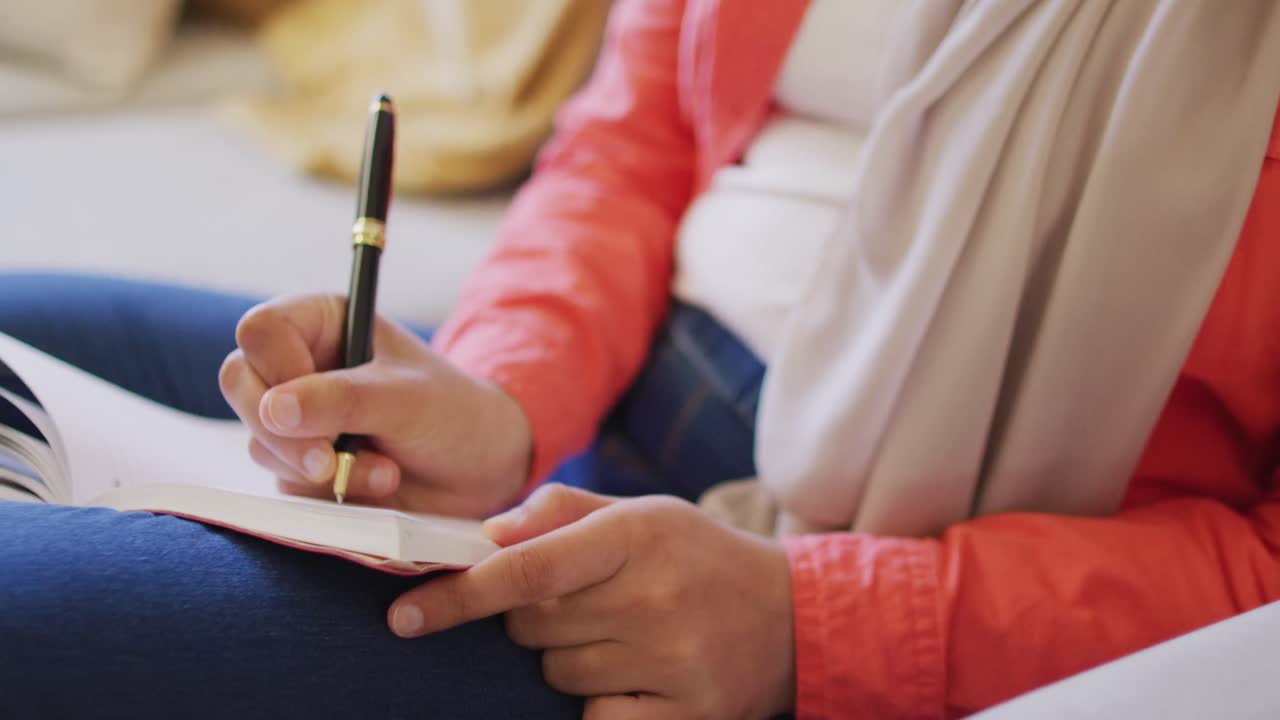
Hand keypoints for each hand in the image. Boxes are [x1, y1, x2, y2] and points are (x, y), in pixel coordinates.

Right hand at [218, 293, 531, 516]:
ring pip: (259, 441)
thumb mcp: (406, 399)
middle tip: (328, 461)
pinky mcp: (301, 464)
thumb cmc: (452, 414)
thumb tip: (271, 410)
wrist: (480, 470)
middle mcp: (300, 364)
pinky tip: (377, 486)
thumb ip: (342, 399)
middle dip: (283, 432)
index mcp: (324, 322)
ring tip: (385, 472)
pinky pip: (283, 482)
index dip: (278, 370)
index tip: (313, 405)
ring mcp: (296, 417)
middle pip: (241, 383)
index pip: (261, 332)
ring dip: (318, 468)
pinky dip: (327, 493)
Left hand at [388, 485, 795, 718]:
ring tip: (623, 637)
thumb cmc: (698, 557)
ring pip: (557, 673)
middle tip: (585, 604)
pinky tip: (637, 677)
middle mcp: (653, 596)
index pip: (526, 567)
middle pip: (531, 626)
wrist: (793, 616)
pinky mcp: (687, 713)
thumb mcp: (640, 513)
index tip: (404, 615)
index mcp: (636, 534)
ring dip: (568, 659)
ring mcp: (672, 660)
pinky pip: (595, 718)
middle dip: (532, 618)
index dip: (458, 594)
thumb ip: (560, 512)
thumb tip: (487, 535)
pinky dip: (599, 703)